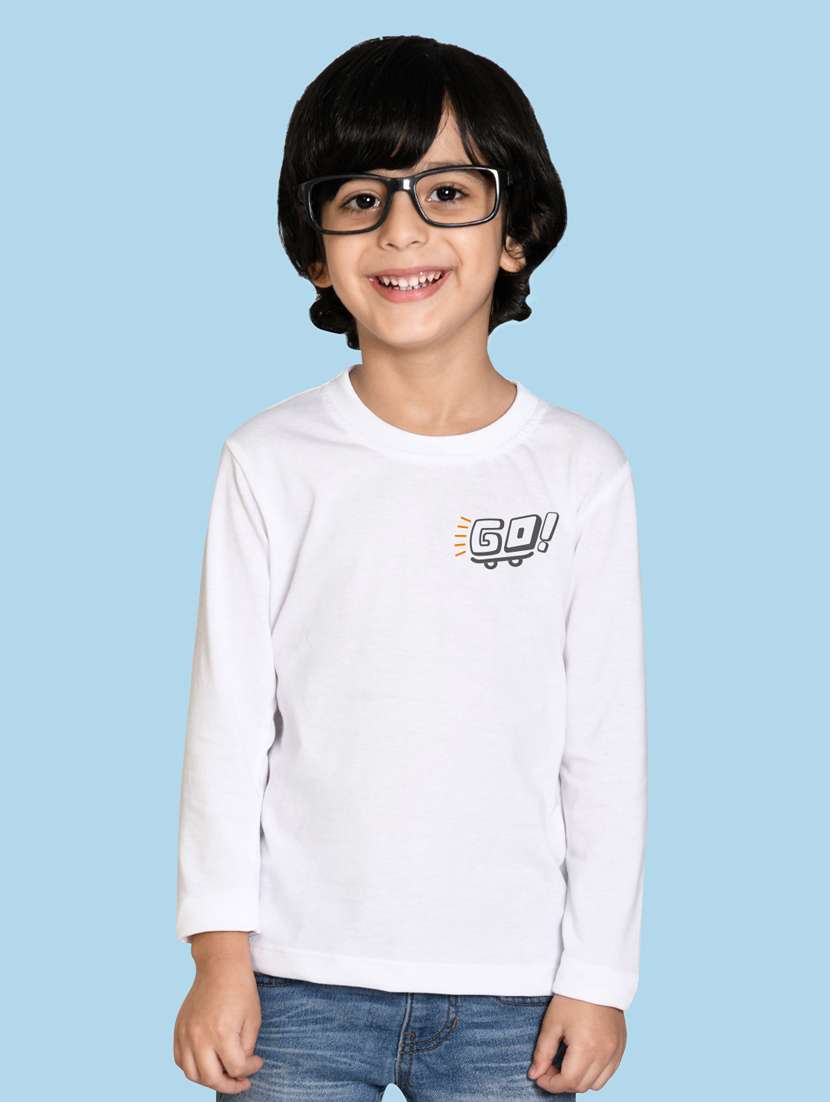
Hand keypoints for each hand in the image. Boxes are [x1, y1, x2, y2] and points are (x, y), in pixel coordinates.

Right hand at [173, 948, 264, 1093]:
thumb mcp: (253, 1020)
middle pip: (211, 1078)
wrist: (220, 965)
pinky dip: (192, 1068)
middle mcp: (199, 1036)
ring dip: (209, 1080)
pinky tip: (207, 1064)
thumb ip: (245, 1049)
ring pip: (192, 1074)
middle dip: (230, 1085)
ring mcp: (185, 1033)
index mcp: (221, 1032)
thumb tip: (238, 1069)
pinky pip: (180, 1060)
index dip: (250, 1070)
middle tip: (241, 1081)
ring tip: (224, 1074)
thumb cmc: (241, 990)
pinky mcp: (178, 1029)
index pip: (235, 1068)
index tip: (257, 1062)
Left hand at [527, 993, 625, 1093]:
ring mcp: (615, 1052)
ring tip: (567, 1064)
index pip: (567, 1082)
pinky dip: (595, 1074)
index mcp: (586, 1048)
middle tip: (550, 1068)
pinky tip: (583, 1059)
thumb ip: (543, 1052)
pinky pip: (608, 1073)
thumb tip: (535, 1075)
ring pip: (596, 1084)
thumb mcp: (552, 1023)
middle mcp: (604, 1054)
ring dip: (580, 1080)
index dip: (550, 1084)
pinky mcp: (621, 1048)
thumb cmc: (572, 998)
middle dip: (562, 1083)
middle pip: (581, 1086)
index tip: (540, 1076)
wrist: (597, 978)